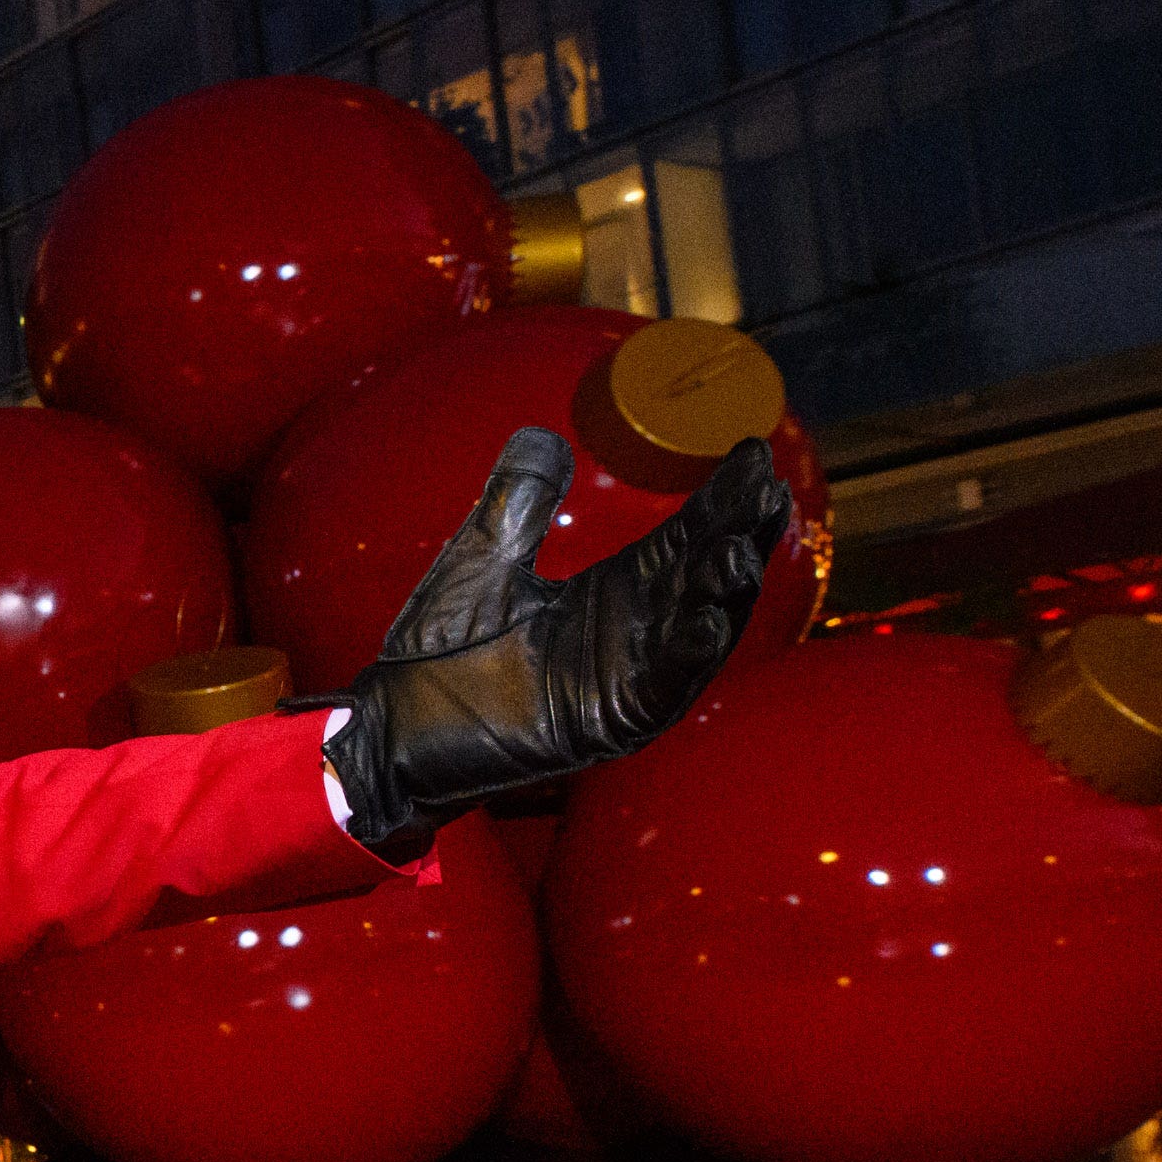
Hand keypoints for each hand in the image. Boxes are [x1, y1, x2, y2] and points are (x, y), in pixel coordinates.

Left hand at [321, 427, 784, 860]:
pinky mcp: (605, 723)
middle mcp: (630, 633)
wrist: (392, 725)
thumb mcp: (483, 561)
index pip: (681, 537)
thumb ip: (518, 505)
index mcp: (609, 592)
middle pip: (702, 578)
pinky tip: (706, 622)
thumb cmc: (437, 652)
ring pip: (696, 632)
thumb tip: (542, 436)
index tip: (750, 453)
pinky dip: (686, 659)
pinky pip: (659, 691)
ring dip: (723, 595)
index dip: (719, 500)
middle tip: (768, 490)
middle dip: (740, 536)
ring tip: (741, 550)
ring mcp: (623, 679)